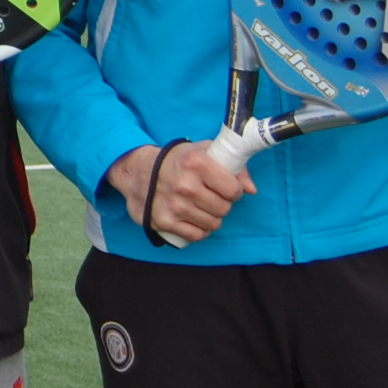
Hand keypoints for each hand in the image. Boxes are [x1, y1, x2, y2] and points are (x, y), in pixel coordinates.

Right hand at [108, 141, 252, 246]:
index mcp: (197, 163)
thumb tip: (252, 190)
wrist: (136, 171)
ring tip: (201, 207)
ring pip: (213, 224)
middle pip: (224, 209)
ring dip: (211, 218)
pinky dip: (199, 230)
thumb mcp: (202, 152)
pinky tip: (193, 218)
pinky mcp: (164, 222)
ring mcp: (174, 205)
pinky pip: (197, 235)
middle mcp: (185, 185)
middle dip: (222, 205)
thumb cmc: (175, 161)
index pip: (233, 190)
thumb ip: (232, 166)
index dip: (233, 190)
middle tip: (210, 197)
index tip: (225, 188)